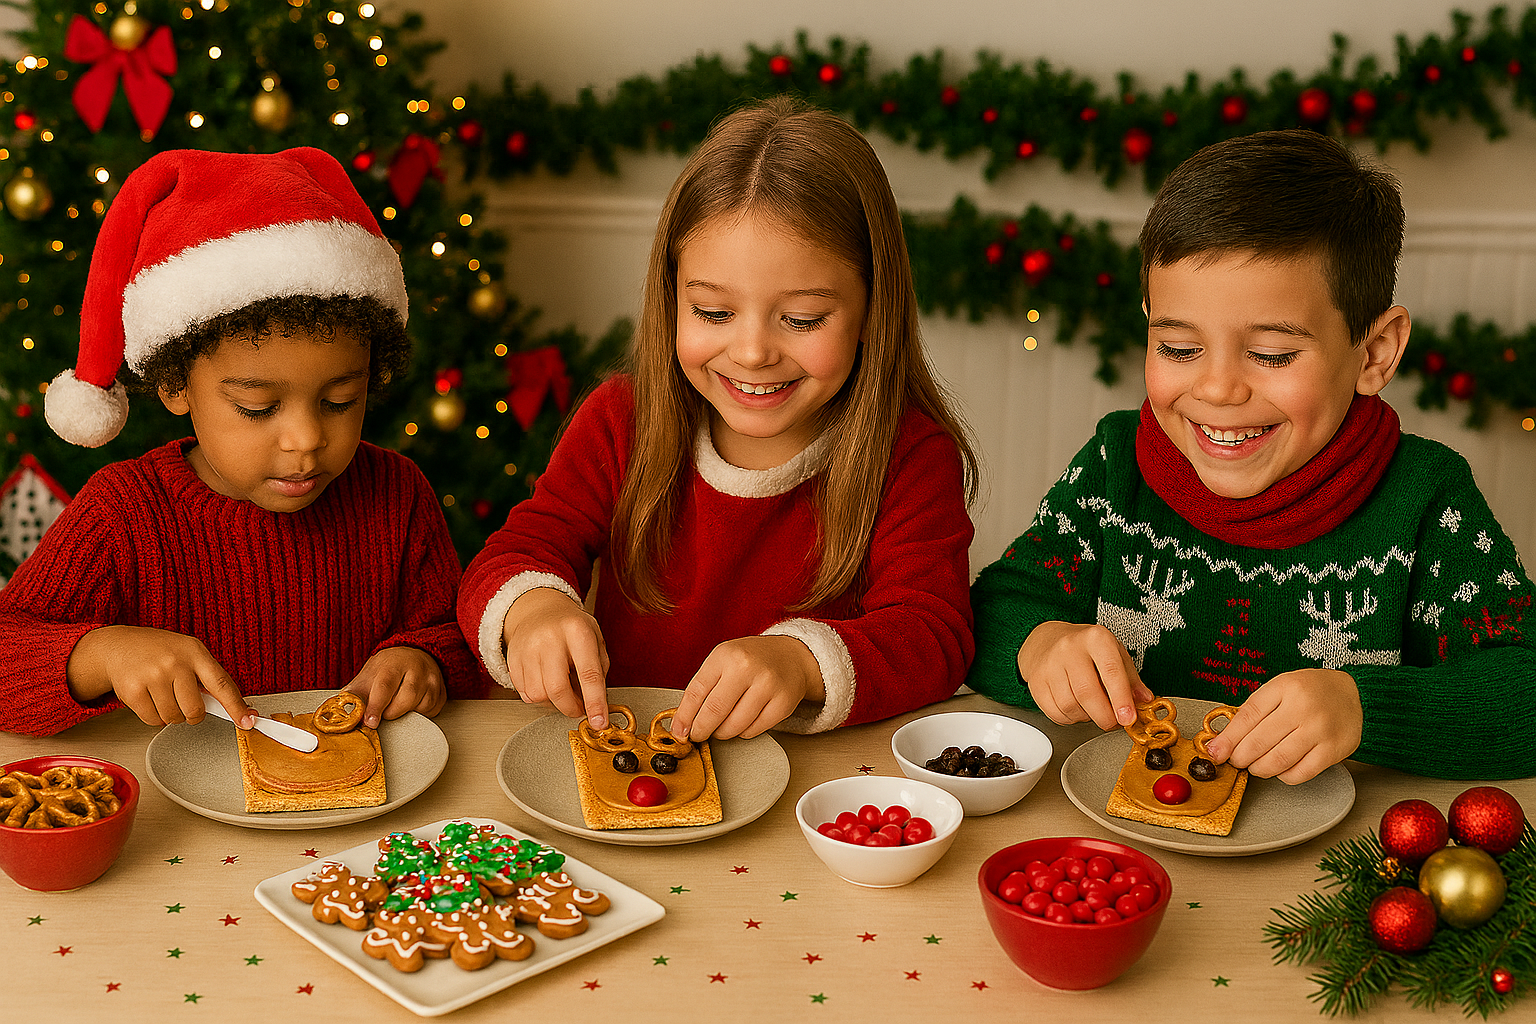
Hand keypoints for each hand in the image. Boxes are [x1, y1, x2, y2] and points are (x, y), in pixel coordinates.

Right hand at [65, 624, 254, 728]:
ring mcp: (152, 676)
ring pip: (174, 718)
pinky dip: (154, 717)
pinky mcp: (132, 690)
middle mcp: (174, 662)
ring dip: (172, 715)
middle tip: (184, 702)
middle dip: (193, 714)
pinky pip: (153, 721)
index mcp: (194, 652)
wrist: (117, 645)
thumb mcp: (189, 653)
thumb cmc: (159, 651)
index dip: (236, 706)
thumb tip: (241, 709)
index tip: (247, 722)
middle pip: (195, 709)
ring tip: (163, 695)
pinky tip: (149, 699)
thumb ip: (212, 678)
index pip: (221, 684)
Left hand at [345, 646, 446, 726]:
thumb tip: (341, 712)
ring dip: (406, 713)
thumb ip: (355, 694)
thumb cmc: (388, 668)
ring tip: (398, 704)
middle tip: (383, 711)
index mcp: (394, 663)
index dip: (376, 707)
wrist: (412, 655)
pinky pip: (432, 711)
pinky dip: (419, 713)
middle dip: (391, 712)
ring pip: (421, 707)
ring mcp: (433, 680)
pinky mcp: (442, 692)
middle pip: (405, 700)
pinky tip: (412, 704)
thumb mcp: (368, 675)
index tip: (370, 722)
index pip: (385, 687)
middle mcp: (417, 669)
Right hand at [501, 587, 610, 726]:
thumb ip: (599, 670)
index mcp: (577, 631)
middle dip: (570, 708)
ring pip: (539, 695)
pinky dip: (538, 696)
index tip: (599, 723)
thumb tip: (597, 705)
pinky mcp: (512, 658)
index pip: (589, 674)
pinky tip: (545, 681)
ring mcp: (528, 648)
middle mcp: (550, 638)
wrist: (539, 610)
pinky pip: (524, 693)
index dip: (595, 702)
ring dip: (553, 702)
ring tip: (561, 687)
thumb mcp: (595, 639)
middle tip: (578, 708)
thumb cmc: (571, 627)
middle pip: (558, 689)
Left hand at [671, 635, 824, 740]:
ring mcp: (767, 685)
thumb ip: (703, 686)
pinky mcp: (783, 703)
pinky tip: (743, 722)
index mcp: (726, 655)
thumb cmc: (751, 660)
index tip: (679, 731)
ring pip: (734, 726)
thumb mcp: (723, 660)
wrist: (790, 656)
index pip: (696, 692)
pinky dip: (743, 733)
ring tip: (722, 727)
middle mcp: (747, 668)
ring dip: (722, 733)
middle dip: (701, 730)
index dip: (684, 717)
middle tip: (698, 735)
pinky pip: (754, 731)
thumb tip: (683, 722)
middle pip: (714, 711)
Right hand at [1017, 621, 1152, 729]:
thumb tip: (1144, 701)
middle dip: (1104, 716)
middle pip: (1087, 693)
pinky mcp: (1036, 681)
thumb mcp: (1114, 653)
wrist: (1047, 640)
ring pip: (1070, 706)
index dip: (1121, 699)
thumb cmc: (1085, 648)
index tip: (1128, 718)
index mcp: (1095, 639)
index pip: (1110, 671)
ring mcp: (1050, 664)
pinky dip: (1069, 719)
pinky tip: (1076, 709)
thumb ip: (1131, 678)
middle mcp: (1070, 648)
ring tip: (1092, 709)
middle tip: (1113, 722)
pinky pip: (1055, 712)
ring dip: (1086, 717)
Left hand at [1202, 668, 1361, 784]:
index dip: (1227, 738)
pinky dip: (1283, 776)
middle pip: (1258, 742)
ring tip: (1255, 765)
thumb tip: (1223, 740)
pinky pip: (1299, 773)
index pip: (1247, 717)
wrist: (1355, 696)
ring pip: (1276, 761)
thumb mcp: (1279, 689)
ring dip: (1259, 769)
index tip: (1215, 751)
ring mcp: (1320, 731)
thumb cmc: (1311, 692)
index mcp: (1285, 687)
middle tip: (1236, 759)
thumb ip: (1253, 711)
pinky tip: (1280, 768)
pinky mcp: (1333, 751)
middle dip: (1240, 757)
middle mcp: (1303, 708)